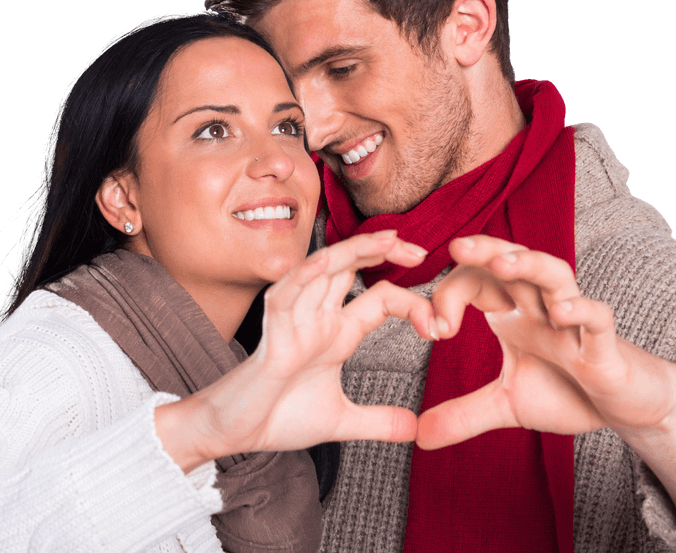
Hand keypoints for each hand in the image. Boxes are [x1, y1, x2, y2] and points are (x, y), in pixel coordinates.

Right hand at [159, 230, 435, 469]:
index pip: (379, 298)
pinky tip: (325, 261)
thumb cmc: (278, 417)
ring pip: (323, 270)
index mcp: (336, 332)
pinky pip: (286, 295)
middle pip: (351, 268)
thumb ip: (377, 422)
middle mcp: (317, 317)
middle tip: (420, 251)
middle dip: (383, 251)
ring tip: (386, 240)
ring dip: (353, 251)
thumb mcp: (340, 420)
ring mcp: (293, 320)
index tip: (440, 327)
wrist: (235, 435)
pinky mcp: (270, 333)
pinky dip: (304, 276)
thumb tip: (415, 429)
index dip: (411, 303)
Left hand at [417, 234, 675, 449]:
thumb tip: (420, 436)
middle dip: (486, 251)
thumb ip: (463, 415)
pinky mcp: (605, 347)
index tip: (432, 330)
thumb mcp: (507, 406)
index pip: (477, 282)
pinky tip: (559, 312)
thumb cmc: (570, 393)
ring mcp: (574, 324)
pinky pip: (598, 318)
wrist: (626, 408)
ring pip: (556, 276)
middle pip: (515, 262)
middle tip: (455, 246)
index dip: (449, 296)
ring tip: (501, 262)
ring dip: (529, 265)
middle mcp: (542, 308)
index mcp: (516, 314)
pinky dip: (581, 310)